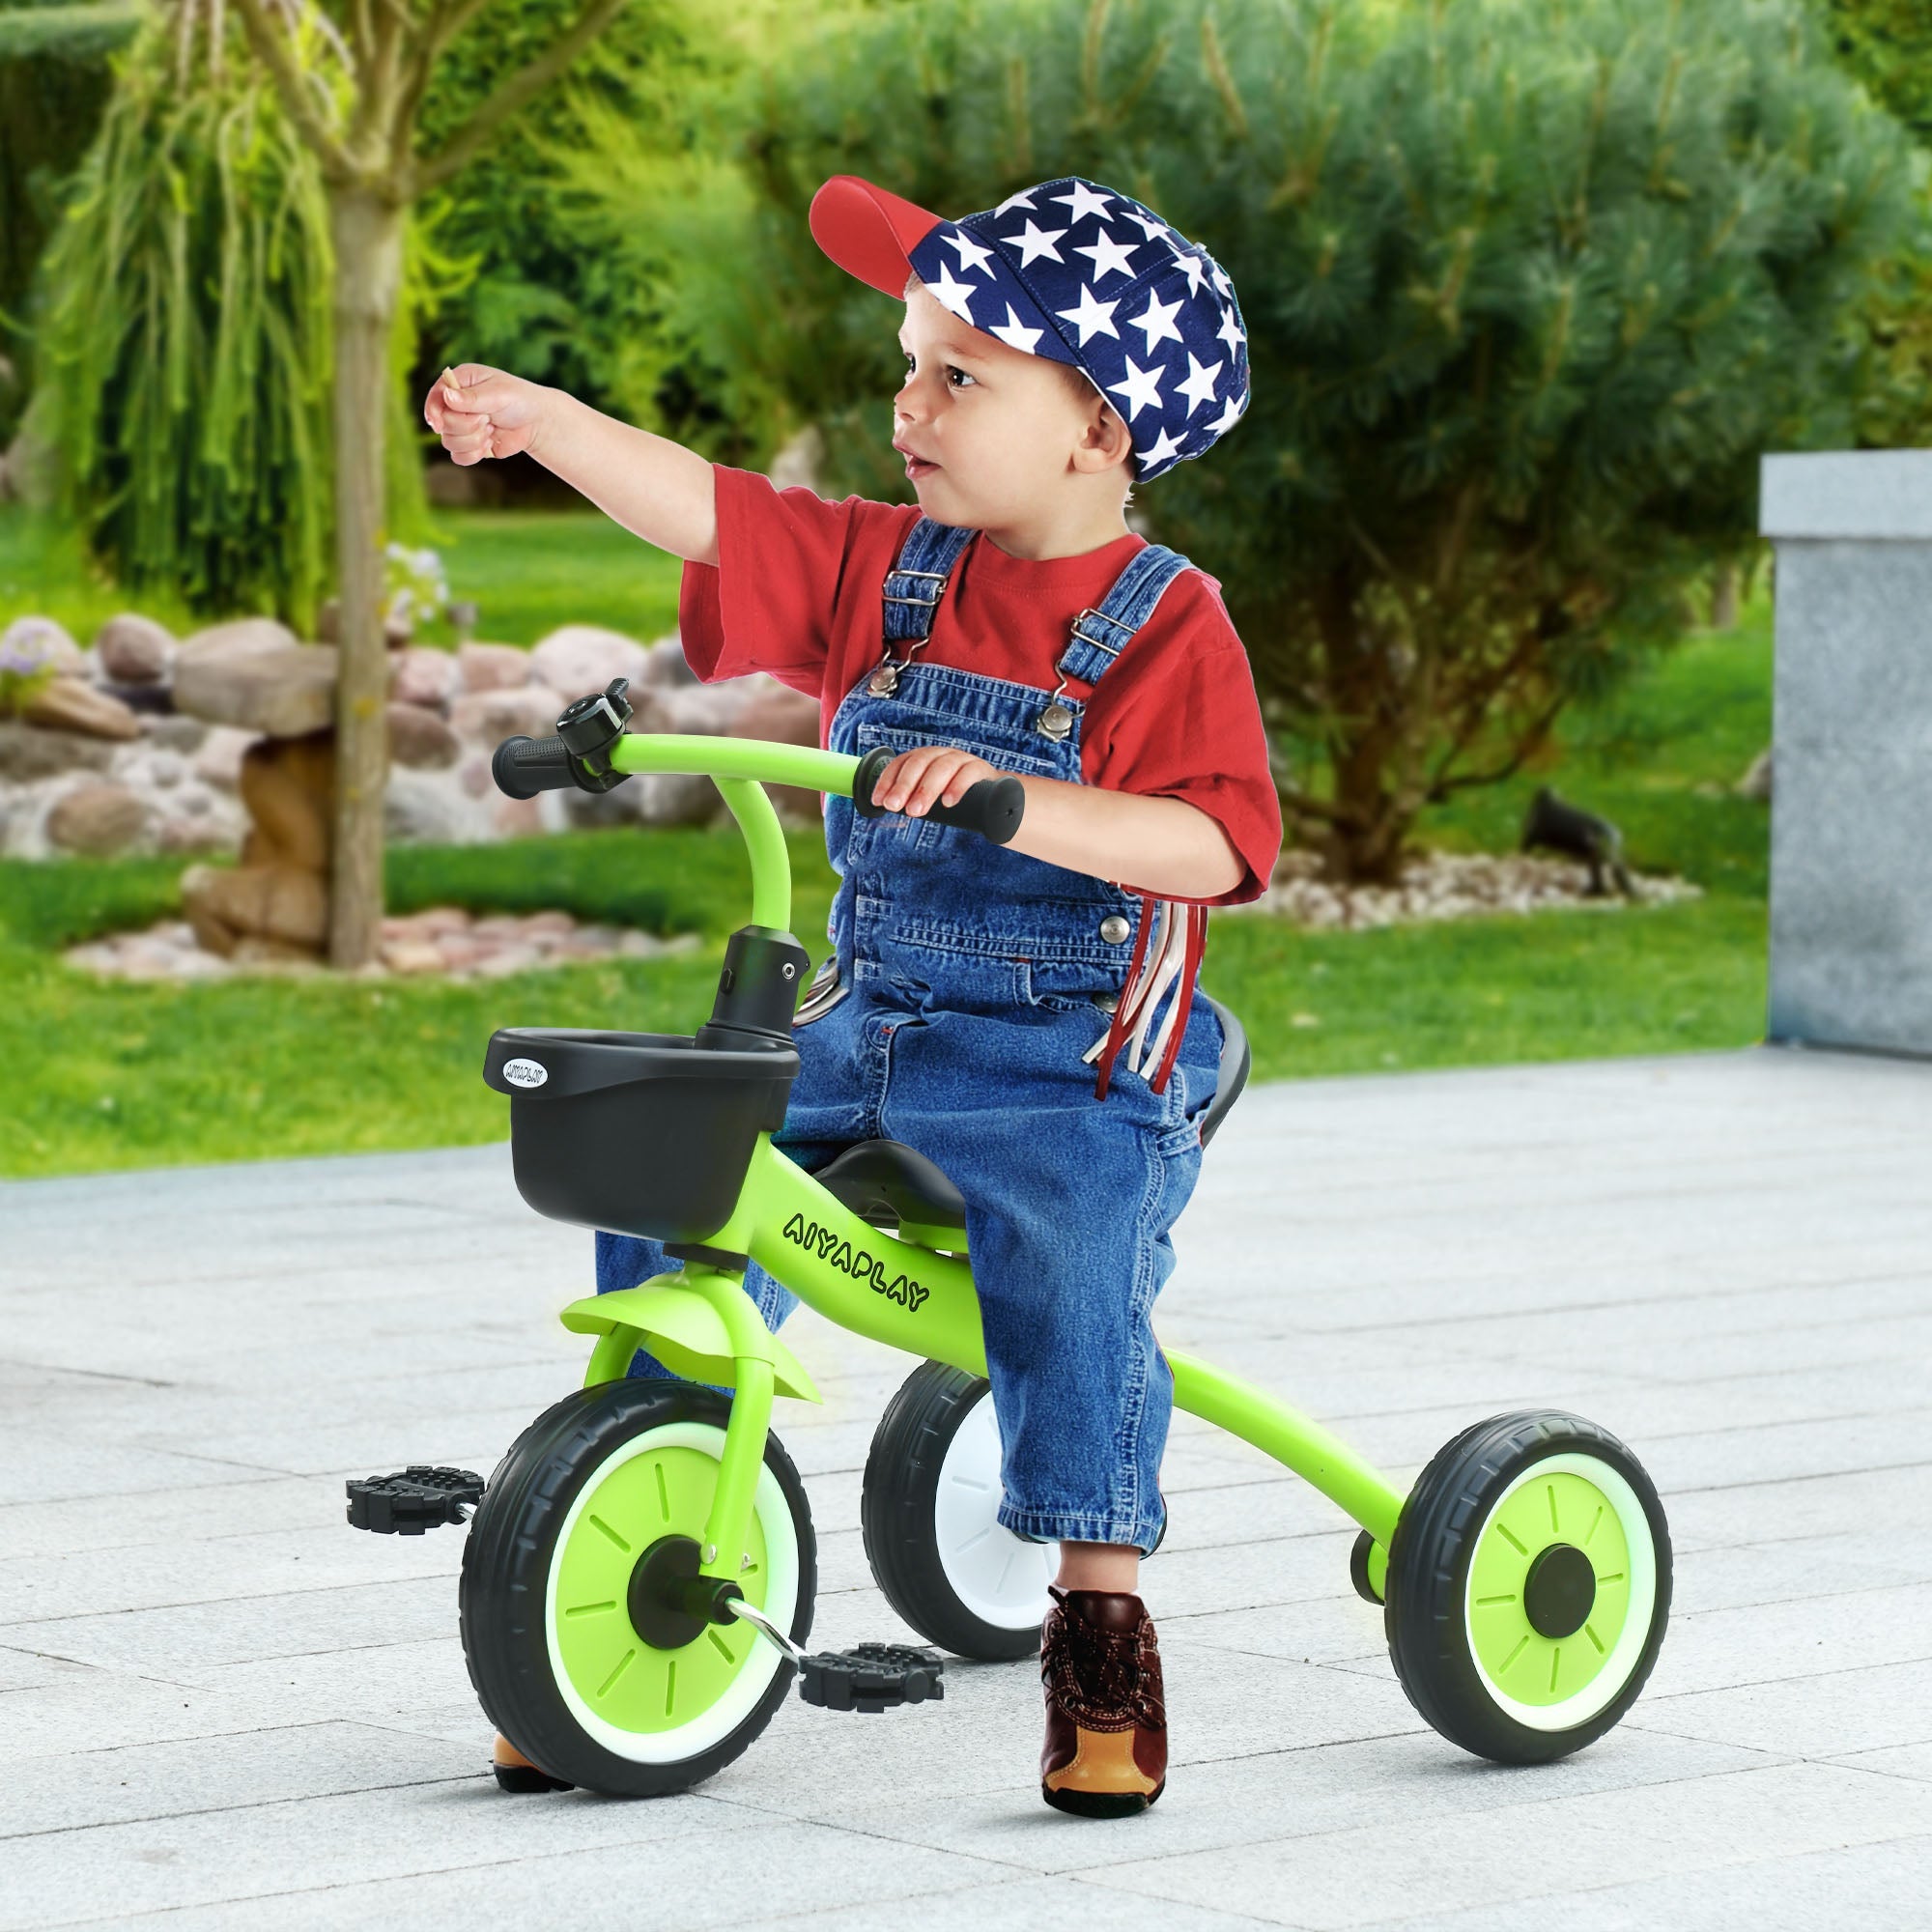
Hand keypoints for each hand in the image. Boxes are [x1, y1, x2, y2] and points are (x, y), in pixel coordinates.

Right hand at [423, 363, 550, 464]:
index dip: (433, 410)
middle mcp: (455, 404)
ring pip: (449, 442)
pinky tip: (490, 444)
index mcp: (459, 382)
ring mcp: (460, 425)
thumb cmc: (519, 400)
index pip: (436, 396)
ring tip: (491, 429)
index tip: (438, 424)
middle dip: (467, 425)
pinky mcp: (468, 444)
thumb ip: (473, 398)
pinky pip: (458, 457)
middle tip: (487, 419)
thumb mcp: (498, 394)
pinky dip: (474, 454)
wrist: (536, 422)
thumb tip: (447, 397)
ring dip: (473, 440)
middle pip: (443, 423)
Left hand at [873, 744, 1002, 815]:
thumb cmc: (955, 798)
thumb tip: (887, 808)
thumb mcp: (931, 797)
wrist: (994, 797)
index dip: (887, 780)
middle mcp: (941, 755)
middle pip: (919, 763)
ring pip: (942, 767)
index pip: (901, 763)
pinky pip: (969, 773)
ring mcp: (961, 759)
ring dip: (926, 789)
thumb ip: (912, 800)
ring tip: (916, 811)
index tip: (879, 801)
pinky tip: (949, 802)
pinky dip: (957, 787)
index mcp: (925, 759)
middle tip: (894, 807)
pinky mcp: (981, 769)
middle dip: (904, 785)